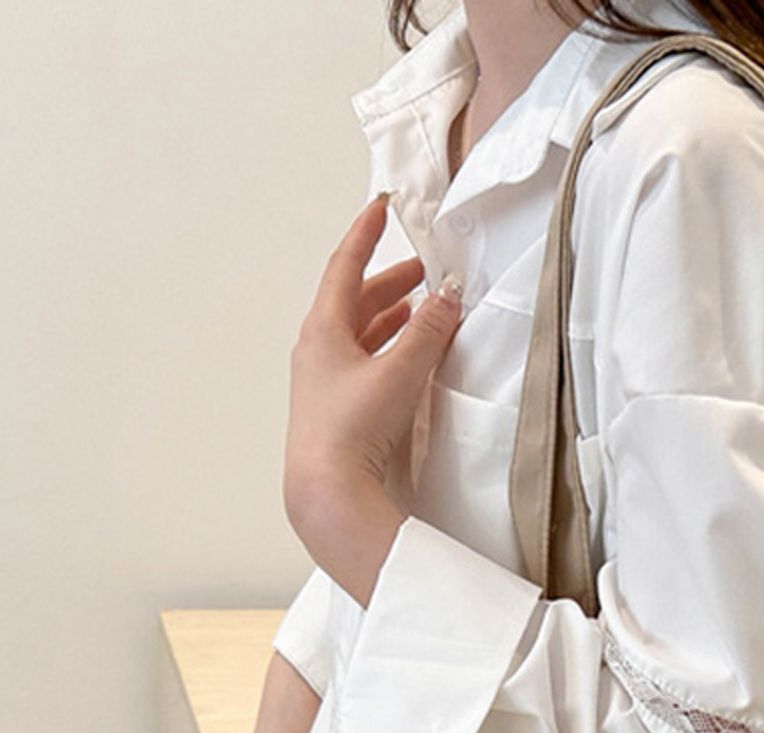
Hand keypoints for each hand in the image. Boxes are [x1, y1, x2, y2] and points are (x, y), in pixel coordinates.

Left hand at [284, 195, 462, 605]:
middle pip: (354, 300)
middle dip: (390, 281)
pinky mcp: (336, 409)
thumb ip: (428, 330)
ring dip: (390, 317)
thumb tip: (446, 296)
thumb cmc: (352, 430)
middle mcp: (317, 350)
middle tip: (420, 270)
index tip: (382, 209)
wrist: (329, 491)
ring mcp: (323, 380)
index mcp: (323, 329)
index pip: (346, 265)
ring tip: (419, 311)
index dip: (367, 234)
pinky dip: (387, 348)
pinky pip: (362, 361)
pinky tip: (405, 359)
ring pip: (358, 332)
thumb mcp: (400, 371)